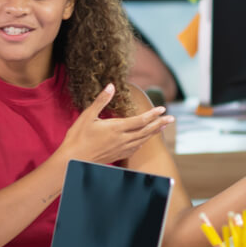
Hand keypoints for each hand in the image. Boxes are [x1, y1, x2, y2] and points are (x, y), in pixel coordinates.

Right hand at [57, 83, 173, 163]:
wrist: (73, 160)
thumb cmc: (78, 137)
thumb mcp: (87, 115)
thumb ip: (101, 101)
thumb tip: (111, 86)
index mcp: (116, 128)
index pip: (140, 120)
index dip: (152, 114)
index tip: (162, 109)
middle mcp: (122, 139)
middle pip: (146, 131)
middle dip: (159, 124)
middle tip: (172, 119)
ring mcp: (121, 148)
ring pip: (142, 140)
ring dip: (154, 132)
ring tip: (163, 127)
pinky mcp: (118, 155)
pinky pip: (135, 148)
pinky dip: (143, 142)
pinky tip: (145, 139)